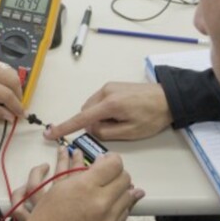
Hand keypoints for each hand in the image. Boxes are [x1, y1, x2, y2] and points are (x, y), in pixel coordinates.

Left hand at [0, 55, 24, 119]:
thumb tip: (9, 116)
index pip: (5, 94)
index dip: (16, 106)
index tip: (21, 115)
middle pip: (13, 80)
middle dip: (19, 95)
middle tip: (16, 107)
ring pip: (10, 71)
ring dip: (14, 85)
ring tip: (10, 98)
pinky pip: (2, 67)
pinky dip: (6, 77)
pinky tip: (1, 87)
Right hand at [21, 145, 143, 220]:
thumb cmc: (48, 213)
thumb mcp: (62, 185)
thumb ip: (83, 172)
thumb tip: (102, 162)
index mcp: (86, 186)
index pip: (114, 164)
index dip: (112, 158)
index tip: (107, 160)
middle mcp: (101, 201)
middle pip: (124, 178)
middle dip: (118, 173)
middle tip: (109, 173)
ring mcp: (108, 219)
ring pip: (128, 195)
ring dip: (122, 188)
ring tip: (113, 187)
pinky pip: (125, 212)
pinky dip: (121, 204)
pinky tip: (114, 202)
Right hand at [44, 82, 171, 140]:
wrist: (170, 98)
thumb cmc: (153, 116)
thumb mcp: (131, 132)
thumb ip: (106, 133)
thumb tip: (92, 129)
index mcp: (110, 104)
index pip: (81, 119)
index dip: (64, 128)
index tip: (49, 134)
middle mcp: (105, 92)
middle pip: (86, 112)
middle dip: (93, 124)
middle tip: (115, 129)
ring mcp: (109, 87)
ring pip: (92, 107)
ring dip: (99, 117)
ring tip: (121, 120)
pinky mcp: (113, 86)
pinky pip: (99, 101)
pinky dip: (104, 110)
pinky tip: (121, 113)